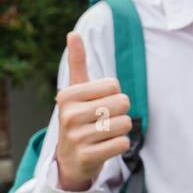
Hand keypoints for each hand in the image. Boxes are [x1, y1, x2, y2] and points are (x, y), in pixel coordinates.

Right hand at [54, 32, 131, 191]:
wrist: (70, 159)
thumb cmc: (78, 117)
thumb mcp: (76, 91)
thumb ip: (77, 63)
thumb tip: (73, 34)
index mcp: (67, 95)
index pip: (114, 85)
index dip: (113, 95)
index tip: (97, 105)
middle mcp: (69, 115)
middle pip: (123, 103)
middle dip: (119, 112)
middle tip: (102, 121)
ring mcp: (76, 138)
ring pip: (125, 124)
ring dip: (120, 130)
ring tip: (102, 135)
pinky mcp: (87, 157)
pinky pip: (123, 143)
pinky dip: (120, 145)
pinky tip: (104, 147)